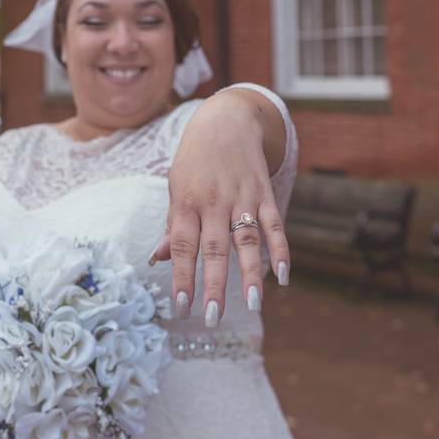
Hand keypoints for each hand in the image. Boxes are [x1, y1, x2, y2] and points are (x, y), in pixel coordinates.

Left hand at [150, 89, 290, 326]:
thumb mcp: (175, 188)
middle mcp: (213, 203)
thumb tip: (156, 259)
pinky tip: (282, 276)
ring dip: (250, 274)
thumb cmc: (194, 162)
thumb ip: (171, 226)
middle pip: (213, 250)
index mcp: (185, 204)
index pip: (181, 246)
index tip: (181, 306)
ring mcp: (241, 198)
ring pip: (246, 241)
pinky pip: (274, 225)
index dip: (181, 277)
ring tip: (252, 305)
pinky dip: (280, 250)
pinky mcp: (264, 194)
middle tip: (212, 318)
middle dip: (213, 286)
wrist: (225, 121)